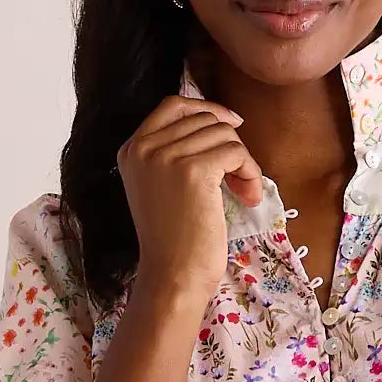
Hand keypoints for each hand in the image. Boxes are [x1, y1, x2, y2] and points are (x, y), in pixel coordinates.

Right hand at [119, 91, 268, 313]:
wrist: (172, 277)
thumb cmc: (174, 242)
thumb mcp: (160, 188)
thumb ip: (174, 153)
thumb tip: (220, 119)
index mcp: (132, 149)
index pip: (174, 105)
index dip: (207, 109)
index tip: (232, 125)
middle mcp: (144, 147)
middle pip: (204, 119)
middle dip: (230, 144)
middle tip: (238, 180)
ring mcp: (166, 156)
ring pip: (224, 134)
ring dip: (243, 162)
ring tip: (243, 193)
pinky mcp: (193, 170)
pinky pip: (236, 152)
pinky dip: (250, 172)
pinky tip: (247, 197)